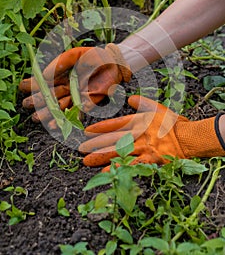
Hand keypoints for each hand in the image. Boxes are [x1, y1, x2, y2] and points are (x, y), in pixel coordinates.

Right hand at [19, 44, 130, 128]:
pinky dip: (66, 118)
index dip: (31, 85)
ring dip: (48, 114)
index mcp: (59, 76)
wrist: (112, 62)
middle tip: (28, 105)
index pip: (42, 82)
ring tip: (38, 118)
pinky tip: (56, 124)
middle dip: (37, 102)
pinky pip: (75, 112)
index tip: (24, 87)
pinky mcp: (86, 102)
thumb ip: (58, 63)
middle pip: (47, 97)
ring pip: (58, 107)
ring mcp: (74, 96)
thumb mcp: (73, 55)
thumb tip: (43, 76)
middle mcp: (64, 87)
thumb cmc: (92, 56)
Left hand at [79, 95, 223, 167]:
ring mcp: (142, 147)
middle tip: (80, 148)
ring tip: (86, 161)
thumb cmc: (174, 123)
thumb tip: (130, 98)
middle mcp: (138, 134)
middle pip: (112, 139)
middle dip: (95, 144)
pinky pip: (131, 165)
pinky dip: (118, 168)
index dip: (100, 128)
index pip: (115, 124)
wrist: (189, 138)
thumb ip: (143, 102)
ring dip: (101, 157)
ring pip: (118, 152)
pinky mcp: (149, 159)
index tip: (87, 131)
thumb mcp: (158, 108)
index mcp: (139, 121)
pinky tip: (106, 172)